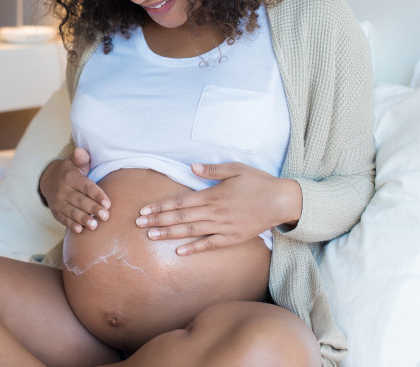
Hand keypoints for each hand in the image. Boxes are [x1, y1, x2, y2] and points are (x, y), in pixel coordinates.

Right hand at [39, 147, 110, 233]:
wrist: (48, 180)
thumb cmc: (69, 171)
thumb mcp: (74, 162)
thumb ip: (81, 158)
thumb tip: (81, 151)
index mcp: (70, 178)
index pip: (86, 187)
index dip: (97, 195)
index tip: (108, 203)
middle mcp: (63, 190)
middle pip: (80, 201)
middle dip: (93, 209)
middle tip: (106, 216)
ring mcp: (58, 202)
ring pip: (72, 212)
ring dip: (84, 219)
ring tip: (95, 226)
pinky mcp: (56, 212)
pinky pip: (64, 219)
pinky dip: (71, 225)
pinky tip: (80, 230)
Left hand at [135, 162, 301, 254]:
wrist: (282, 201)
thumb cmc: (258, 182)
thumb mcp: (236, 169)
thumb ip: (213, 170)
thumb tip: (193, 166)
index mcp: (213, 195)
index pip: (180, 202)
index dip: (160, 206)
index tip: (144, 210)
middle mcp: (215, 212)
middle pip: (181, 218)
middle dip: (158, 220)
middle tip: (138, 224)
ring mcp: (223, 227)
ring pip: (191, 232)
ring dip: (169, 234)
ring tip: (151, 236)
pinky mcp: (232, 238)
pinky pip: (210, 244)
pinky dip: (194, 248)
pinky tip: (179, 252)